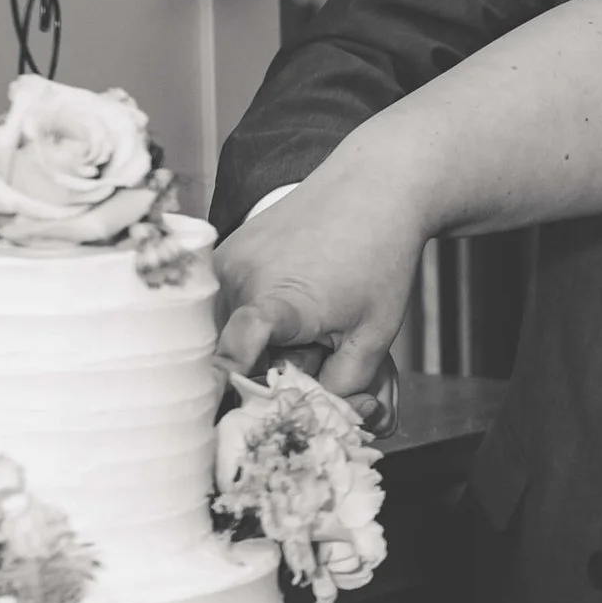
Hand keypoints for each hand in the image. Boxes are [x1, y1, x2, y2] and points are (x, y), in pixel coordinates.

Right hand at [216, 148, 426, 398]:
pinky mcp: (221, 253)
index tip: (226, 397)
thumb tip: (311, 416)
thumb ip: (342, 387)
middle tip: (317, 348)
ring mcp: (225, 263)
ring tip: (308, 317)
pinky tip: (292, 297)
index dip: (230, 379)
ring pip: (229, 331)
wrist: (373, 186)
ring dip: (263, 342)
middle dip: (272, 368)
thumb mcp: (375, 335)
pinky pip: (228, 305)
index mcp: (280, 300)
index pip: (237, 347)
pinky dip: (255, 314)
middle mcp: (239, 280)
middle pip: (236, 356)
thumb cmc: (380, 258)